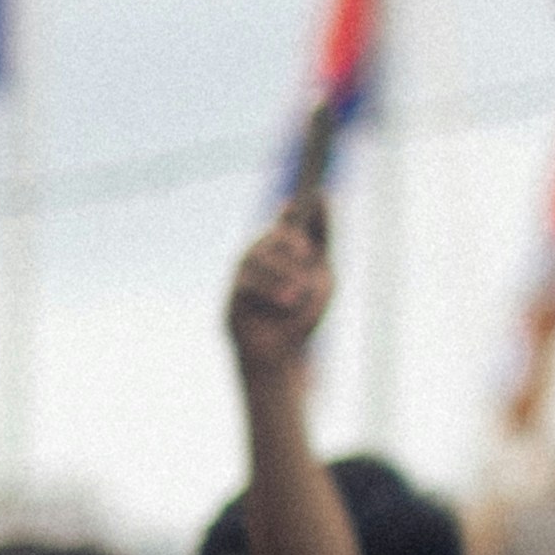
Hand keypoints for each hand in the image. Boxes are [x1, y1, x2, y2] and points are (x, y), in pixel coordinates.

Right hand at [225, 210, 331, 389]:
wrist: (283, 357)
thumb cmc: (301, 317)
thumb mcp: (321, 274)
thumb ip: (322, 239)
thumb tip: (323, 197)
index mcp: (281, 254)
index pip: (286, 225)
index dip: (291, 213)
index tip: (297, 204)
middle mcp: (258, 261)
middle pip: (272, 237)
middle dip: (291, 245)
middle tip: (307, 257)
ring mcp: (243, 279)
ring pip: (258, 256)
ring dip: (284, 273)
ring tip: (297, 296)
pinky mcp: (232, 298)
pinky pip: (247, 281)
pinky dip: (270, 290)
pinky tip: (285, 303)